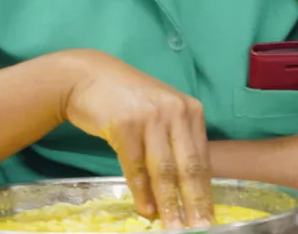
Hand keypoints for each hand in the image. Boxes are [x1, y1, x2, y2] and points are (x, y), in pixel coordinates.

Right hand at [58, 50, 214, 228]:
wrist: (88, 77)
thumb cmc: (128, 100)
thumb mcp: (161, 115)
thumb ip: (175, 146)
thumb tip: (184, 192)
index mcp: (191, 111)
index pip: (203, 159)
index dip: (205, 192)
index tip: (209, 216)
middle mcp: (175, 112)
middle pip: (188, 166)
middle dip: (194, 203)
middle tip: (200, 229)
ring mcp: (150, 117)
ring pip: (163, 170)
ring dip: (168, 203)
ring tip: (173, 228)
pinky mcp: (125, 125)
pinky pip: (136, 166)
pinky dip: (141, 192)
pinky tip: (146, 210)